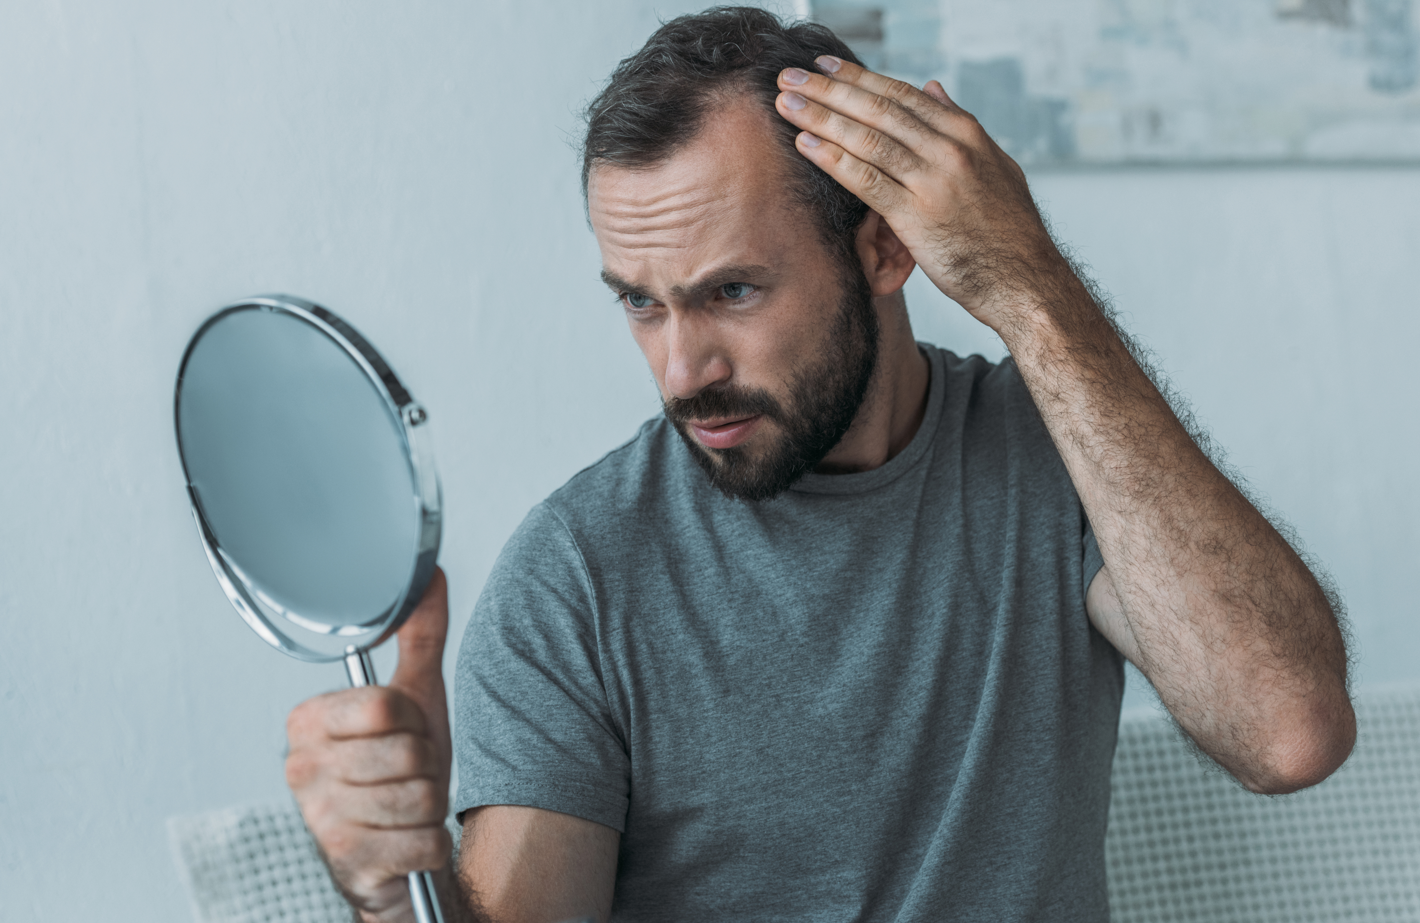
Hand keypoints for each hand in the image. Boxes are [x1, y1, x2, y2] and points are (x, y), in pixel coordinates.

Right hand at [286, 569, 453, 922]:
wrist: (396, 855)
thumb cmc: (402, 772)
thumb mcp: (415, 700)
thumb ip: (420, 635)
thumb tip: (428, 571)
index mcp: (309, 721)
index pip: (385, 707)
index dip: (411, 722)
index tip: (399, 733)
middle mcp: (301, 769)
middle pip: (407, 753)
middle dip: (425, 767)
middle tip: (408, 776)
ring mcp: (319, 820)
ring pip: (419, 797)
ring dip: (429, 806)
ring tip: (408, 808)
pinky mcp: (345, 865)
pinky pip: (424, 842)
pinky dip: (430, 843)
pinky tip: (408, 842)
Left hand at [775, 56, 1072, 331]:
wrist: (1026, 280)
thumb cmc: (1009, 230)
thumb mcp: (995, 165)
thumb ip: (960, 125)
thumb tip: (933, 87)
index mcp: (966, 134)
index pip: (902, 95)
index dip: (859, 78)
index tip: (826, 66)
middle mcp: (950, 150)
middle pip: (879, 110)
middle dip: (830, 89)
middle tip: (791, 75)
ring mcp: (933, 182)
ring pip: (868, 139)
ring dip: (822, 117)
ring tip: (786, 103)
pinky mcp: (917, 218)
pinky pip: (867, 181)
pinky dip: (833, 159)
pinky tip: (806, 145)